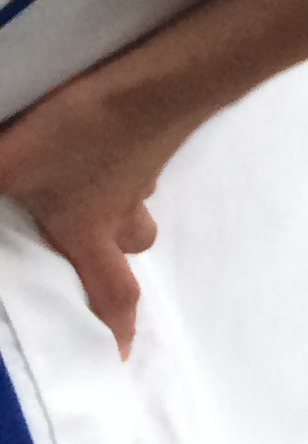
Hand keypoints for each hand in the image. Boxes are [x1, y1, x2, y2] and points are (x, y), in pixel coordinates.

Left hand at [0, 0, 307, 354]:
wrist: (156, 83)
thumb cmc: (85, 136)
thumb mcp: (8, 166)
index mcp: (90, 233)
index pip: (111, 297)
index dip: (115, 332)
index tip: (117, 360)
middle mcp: (122, 212)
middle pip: (133, 246)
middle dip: (116, 254)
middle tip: (90, 246)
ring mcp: (143, 173)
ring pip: (135, 202)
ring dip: (118, 206)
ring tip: (88, 189)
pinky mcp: (149, 138)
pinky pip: (136, 160)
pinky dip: (120, 159)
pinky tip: (98, 140)